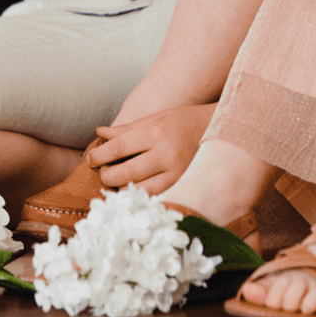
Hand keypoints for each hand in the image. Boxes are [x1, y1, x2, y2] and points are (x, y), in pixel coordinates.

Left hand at [86, 102, 218, 193]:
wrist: (225, 131)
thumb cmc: (186, 121)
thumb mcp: (157, 118)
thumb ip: (128, 129)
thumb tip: (100, 133)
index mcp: (156, 133)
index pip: (118, 147)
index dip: (99, 155)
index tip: (90, 159)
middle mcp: (166, 154)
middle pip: (124, 173)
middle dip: (106, 175)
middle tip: (103, 172)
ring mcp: (176, 174)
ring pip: (138, 191)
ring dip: (121, 190)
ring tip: (118, 183)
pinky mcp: (184, 187)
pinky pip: (156, 198)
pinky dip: (142, 197)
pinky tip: (137, 191)